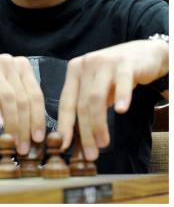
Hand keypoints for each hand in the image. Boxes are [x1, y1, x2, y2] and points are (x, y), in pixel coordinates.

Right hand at [0, 54, 45, 153]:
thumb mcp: (3, 93)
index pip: (35, 95)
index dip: (38, 119)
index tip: (37, 138)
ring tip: (11, 140)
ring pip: (8, 98)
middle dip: (24, 126)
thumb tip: (32, 133)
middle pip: (23, 99)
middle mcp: (9, 63)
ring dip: (12, 122)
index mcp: (21, 66)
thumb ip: (18, 105)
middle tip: (22, 146)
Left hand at [58, 39, 168, 160]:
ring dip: (98, 123)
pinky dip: (121, 97)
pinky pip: (122, 82)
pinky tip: (121, 111)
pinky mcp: (124, 64)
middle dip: (84, 131)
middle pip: (81, 103)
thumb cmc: (117, 75)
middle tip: (90, 153)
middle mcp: (86, 65)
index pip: (66, 101)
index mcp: (74, 71)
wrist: (144, 53)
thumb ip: (88, 106)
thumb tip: (79, 137)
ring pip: (96, 98)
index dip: (64, 124)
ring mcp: (104, 63)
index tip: (64, 145)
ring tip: (103, 143)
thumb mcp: (98, 88)